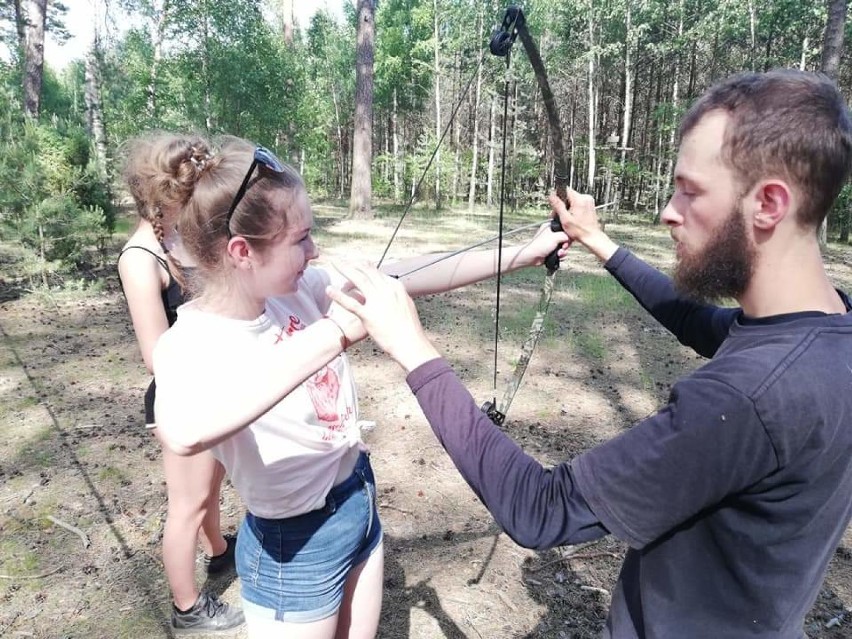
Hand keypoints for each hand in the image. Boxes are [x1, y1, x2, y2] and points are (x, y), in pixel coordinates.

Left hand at [326, 261, 440, 372]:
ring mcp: (377, 301)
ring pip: (359, 280)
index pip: (376, 272)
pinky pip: (351, 303)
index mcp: (395, 287)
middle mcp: (386, 290)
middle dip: (352, 264)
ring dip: (344, 269)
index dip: (363, 266)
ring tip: (334, 264)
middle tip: (341, 261)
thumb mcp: (405, 305)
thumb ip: (395, 295)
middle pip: (366, 271)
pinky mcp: (369, 315)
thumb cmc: (409, 328)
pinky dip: (338, 295)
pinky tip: (329, 289)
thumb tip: (389, 291)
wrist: (410, 343)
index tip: (354, 264)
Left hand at [518, 220, 571, 267]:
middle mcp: (551, 234)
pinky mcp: (551, 250)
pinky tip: (557, 256)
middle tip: (563, 247)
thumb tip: (570, 238)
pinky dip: (560, 255)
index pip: (564, 228)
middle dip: (565, 244)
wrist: (532, 257)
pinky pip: (560, 252)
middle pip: (565, 238)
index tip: (567, 239)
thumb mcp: (556, 237)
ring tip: (559, 253)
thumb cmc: (540, 245)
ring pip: (563, 246)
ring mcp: (551, 243)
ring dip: (563, 251)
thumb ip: (566, 235)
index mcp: (550, 227)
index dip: (568, 234)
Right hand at [548, 188, 618, 262]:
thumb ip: (558, 205)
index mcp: (580, 200)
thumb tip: (551, 196)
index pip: (565, 190)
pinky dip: (574, 208)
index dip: (558, 198)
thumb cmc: (580, 231)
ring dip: (568, 207)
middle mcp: (586, 198)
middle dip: (562, 204)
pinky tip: (573, 217)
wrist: (591, 237)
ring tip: (568, 218)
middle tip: (560, 215)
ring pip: (573, 199)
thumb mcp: (565, 219)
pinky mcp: (590, 205)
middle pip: (568, 195)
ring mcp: (589, 201)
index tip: (556, 206)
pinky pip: (578, 202)